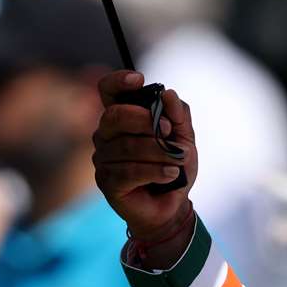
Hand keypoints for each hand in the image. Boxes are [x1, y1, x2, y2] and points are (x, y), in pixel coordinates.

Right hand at [94, 71, 196, 248]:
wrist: (172, 206)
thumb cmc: (173, 166)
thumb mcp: (184, 137)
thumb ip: (178, 115)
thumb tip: (168, 94)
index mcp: (121, 117)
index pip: (108, 90)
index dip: (119, 81)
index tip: (139, 80)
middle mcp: (105, 135)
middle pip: (114, 116)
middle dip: (144, 120)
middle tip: (168, 130)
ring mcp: (102, 159)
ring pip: (127, 147)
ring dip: (159, 152)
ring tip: (178, 160)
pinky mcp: (107, 182)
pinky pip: (129, 171)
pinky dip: (155, 171)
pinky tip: (170, 174)